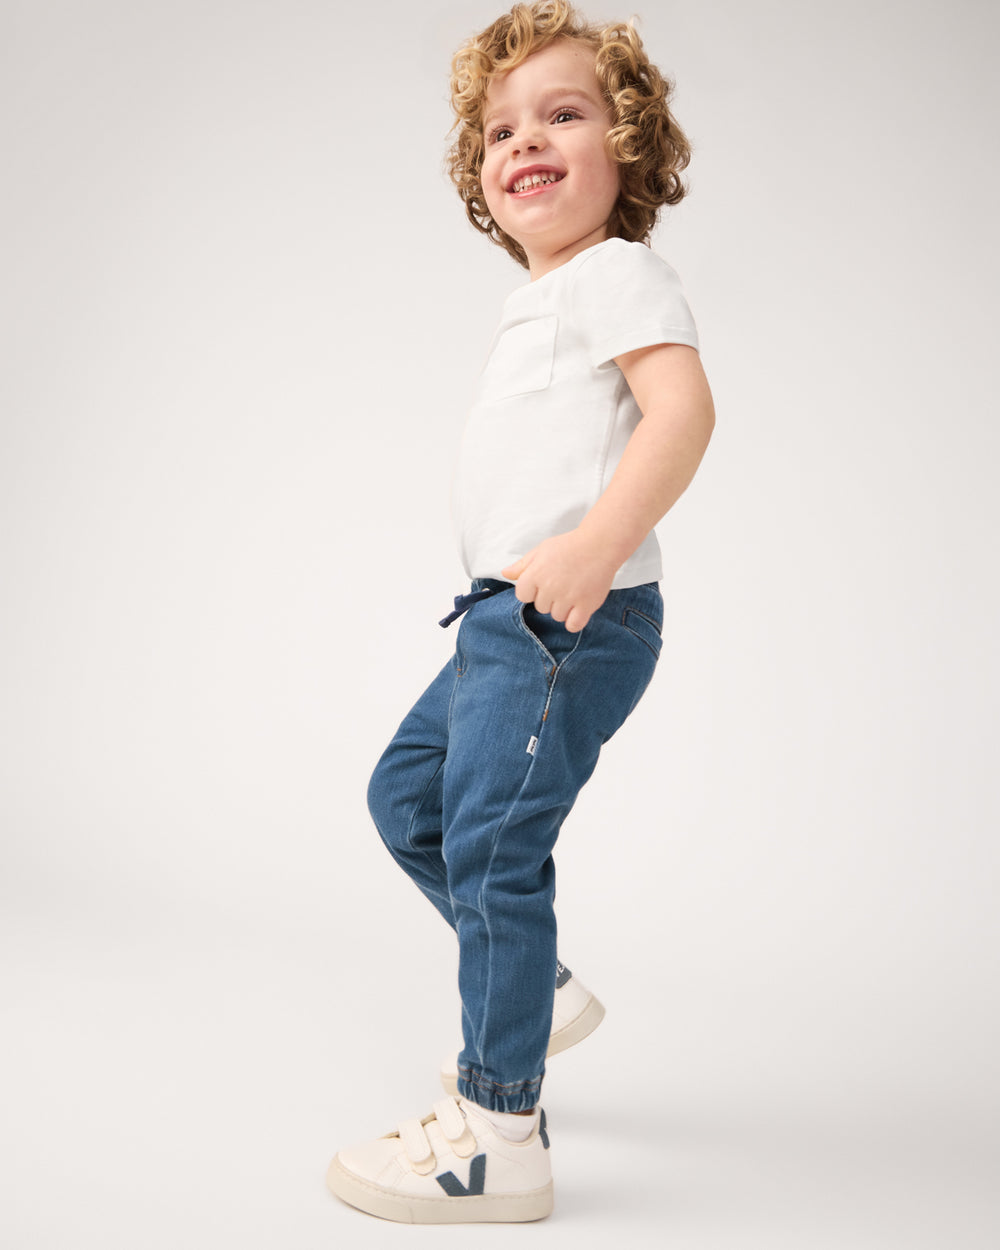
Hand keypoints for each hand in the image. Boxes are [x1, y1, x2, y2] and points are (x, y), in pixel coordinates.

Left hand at [501, 529, 618, 632]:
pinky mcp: (586, 605)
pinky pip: (573, 625)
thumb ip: (522, 565)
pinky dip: (574, 621)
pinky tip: (578, 610)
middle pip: (540, 608)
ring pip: (556, 617)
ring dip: (563, 608)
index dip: (532, 591)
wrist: (600, 544)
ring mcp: (568, 598)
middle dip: (549, 598)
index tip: (544, 583)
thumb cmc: (569, 546)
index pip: (522, 596)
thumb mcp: (541, 550)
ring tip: (573, 591)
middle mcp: (549, 588)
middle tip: (563, 583)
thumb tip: (505, 574)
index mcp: (535, 574)